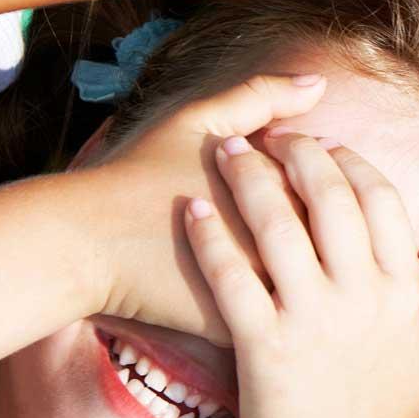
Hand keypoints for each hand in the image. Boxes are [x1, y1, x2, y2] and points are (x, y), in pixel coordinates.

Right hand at [91, 74, 330, 344]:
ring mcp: (265, 296)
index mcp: (282, 195)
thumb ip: (262, 97)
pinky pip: (287, 326)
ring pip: (320, 288)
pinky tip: (277, 296)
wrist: (81, 247)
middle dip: (328, 231)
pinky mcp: (244, 335)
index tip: (298, 178)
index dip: (325, 179)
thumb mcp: (201, 120)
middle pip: (337, 242)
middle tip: (294, 224)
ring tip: (285, 258)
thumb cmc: (138, 176)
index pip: (337, 189)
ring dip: (318, 274)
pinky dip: (289, 313)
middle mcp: (281, 249)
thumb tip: (319, 82)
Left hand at [185, 130, 418, 417]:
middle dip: (301, 153)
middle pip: (330, 199)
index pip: (381, 202)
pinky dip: (211, 237)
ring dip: (251, 179)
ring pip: (279, 225)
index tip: (329, 145)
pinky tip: (193, 209)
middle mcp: (358, 295)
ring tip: (228, 151)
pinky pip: (232, 276)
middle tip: (276, 135)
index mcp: (398, 292)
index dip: (354, 163)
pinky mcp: (260, 341)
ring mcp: (309, 317)